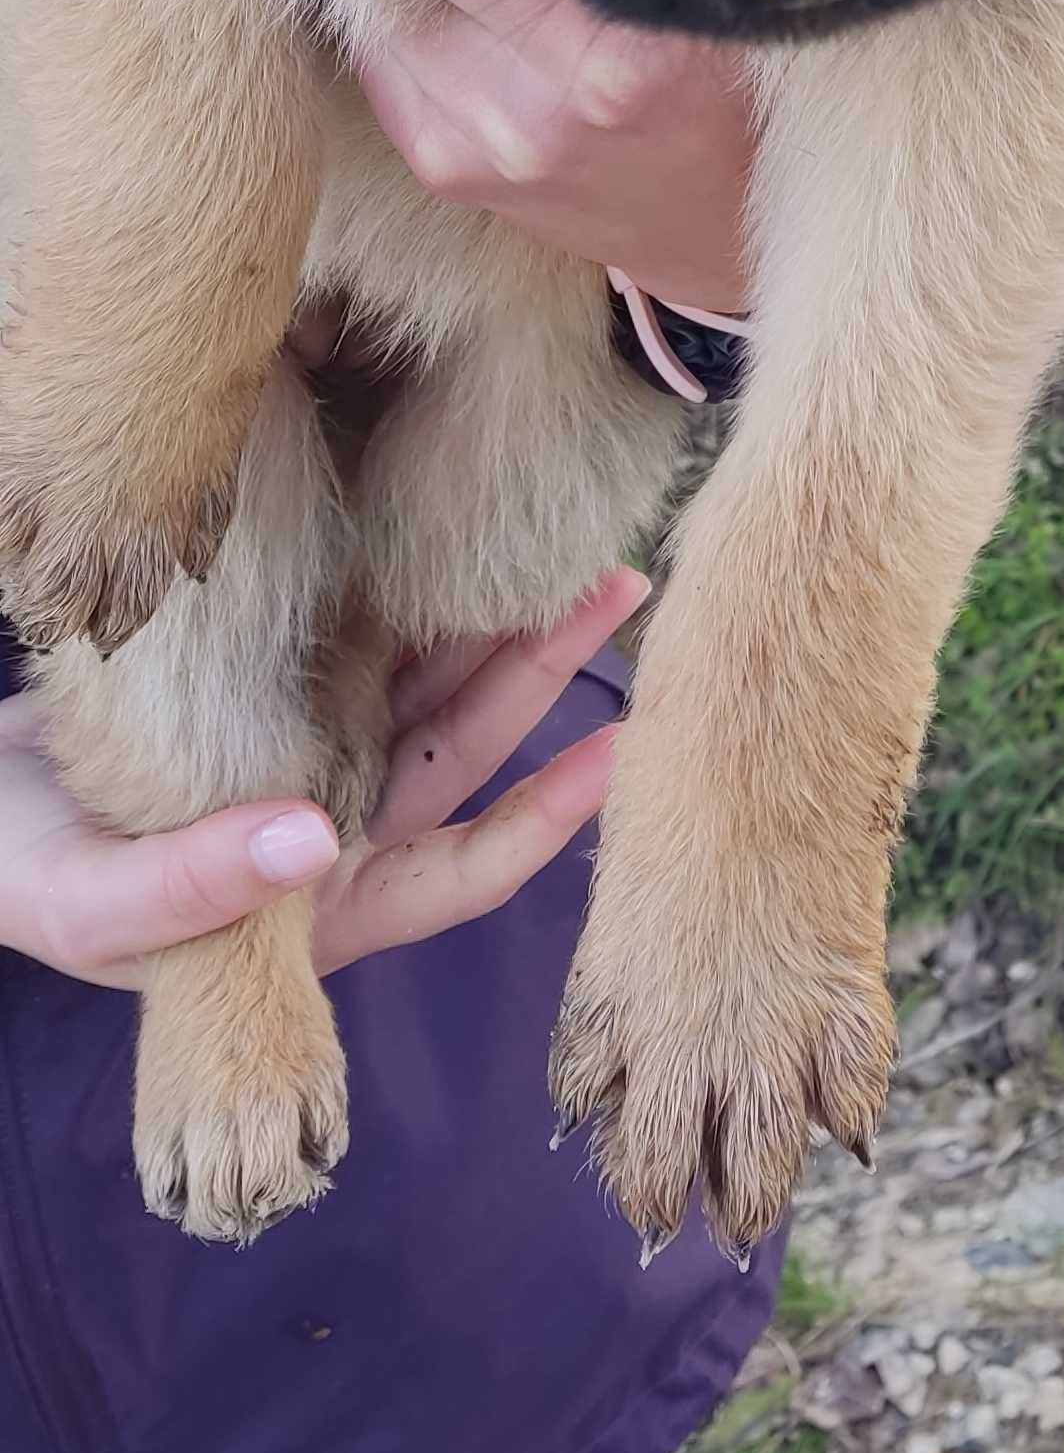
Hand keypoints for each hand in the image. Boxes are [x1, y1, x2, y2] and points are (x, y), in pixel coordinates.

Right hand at [0, 568, 645, 986]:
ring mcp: (307, 754)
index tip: (612, 748)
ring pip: (428, 691)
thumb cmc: (25, 878)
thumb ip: (200, 884)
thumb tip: (316, 840)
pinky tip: (455, 543)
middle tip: (616, 588)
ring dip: (497, 630)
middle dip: (540, 677)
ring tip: (574, 555)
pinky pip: (365, 645)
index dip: (542, 822)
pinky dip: (412, 603)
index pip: (455, 876)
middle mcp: (332, 830)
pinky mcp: (273, 692)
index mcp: (313, 909)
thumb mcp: (97, 901)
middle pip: (463, 756)